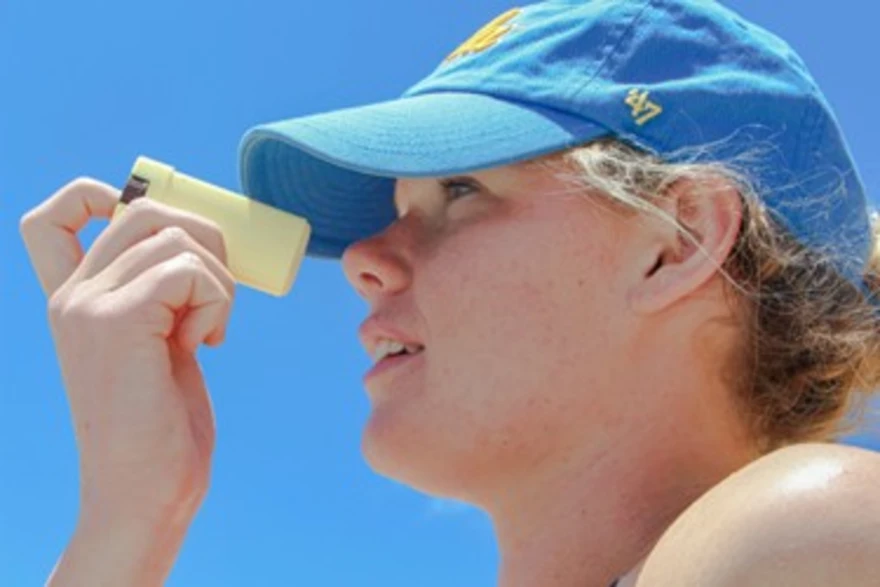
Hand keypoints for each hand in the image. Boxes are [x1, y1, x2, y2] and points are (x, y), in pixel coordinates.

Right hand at [20, 177, 234, 583]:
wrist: (147, 490)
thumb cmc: (161, 422)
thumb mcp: (158, 343)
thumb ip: (160, 296)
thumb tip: (206, 241)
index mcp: (75, 299)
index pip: (56, 217)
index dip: (102, 195)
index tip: (160, 233)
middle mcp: (72, 295)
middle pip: (144, 209)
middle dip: (203, 235)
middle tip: (220, 287)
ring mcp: (89, 305)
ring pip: (177, 237)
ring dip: (218, 278)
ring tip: (210, 329)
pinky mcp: (119, 321)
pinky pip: (190, 271)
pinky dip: (217, 300)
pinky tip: (207, 343)